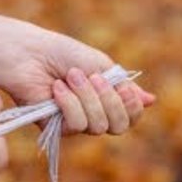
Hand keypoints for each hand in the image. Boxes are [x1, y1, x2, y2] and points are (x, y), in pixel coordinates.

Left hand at [0, 11, 154, 135]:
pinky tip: (56, 89)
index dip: (132, 106)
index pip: (131, 117)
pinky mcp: (54, 128)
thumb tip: (151, 101)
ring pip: (98, 126)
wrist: (30, 53)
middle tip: (94, 77)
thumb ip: (125, 87)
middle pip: (119, 126)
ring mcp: (75, 122)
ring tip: (70, 77)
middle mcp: (94, 114)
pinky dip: (69, 104)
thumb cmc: (64, 54)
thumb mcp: (103, 67)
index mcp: (107, 99)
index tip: (124, 88)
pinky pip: (75, 126)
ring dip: (86, 97)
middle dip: (110, 100)